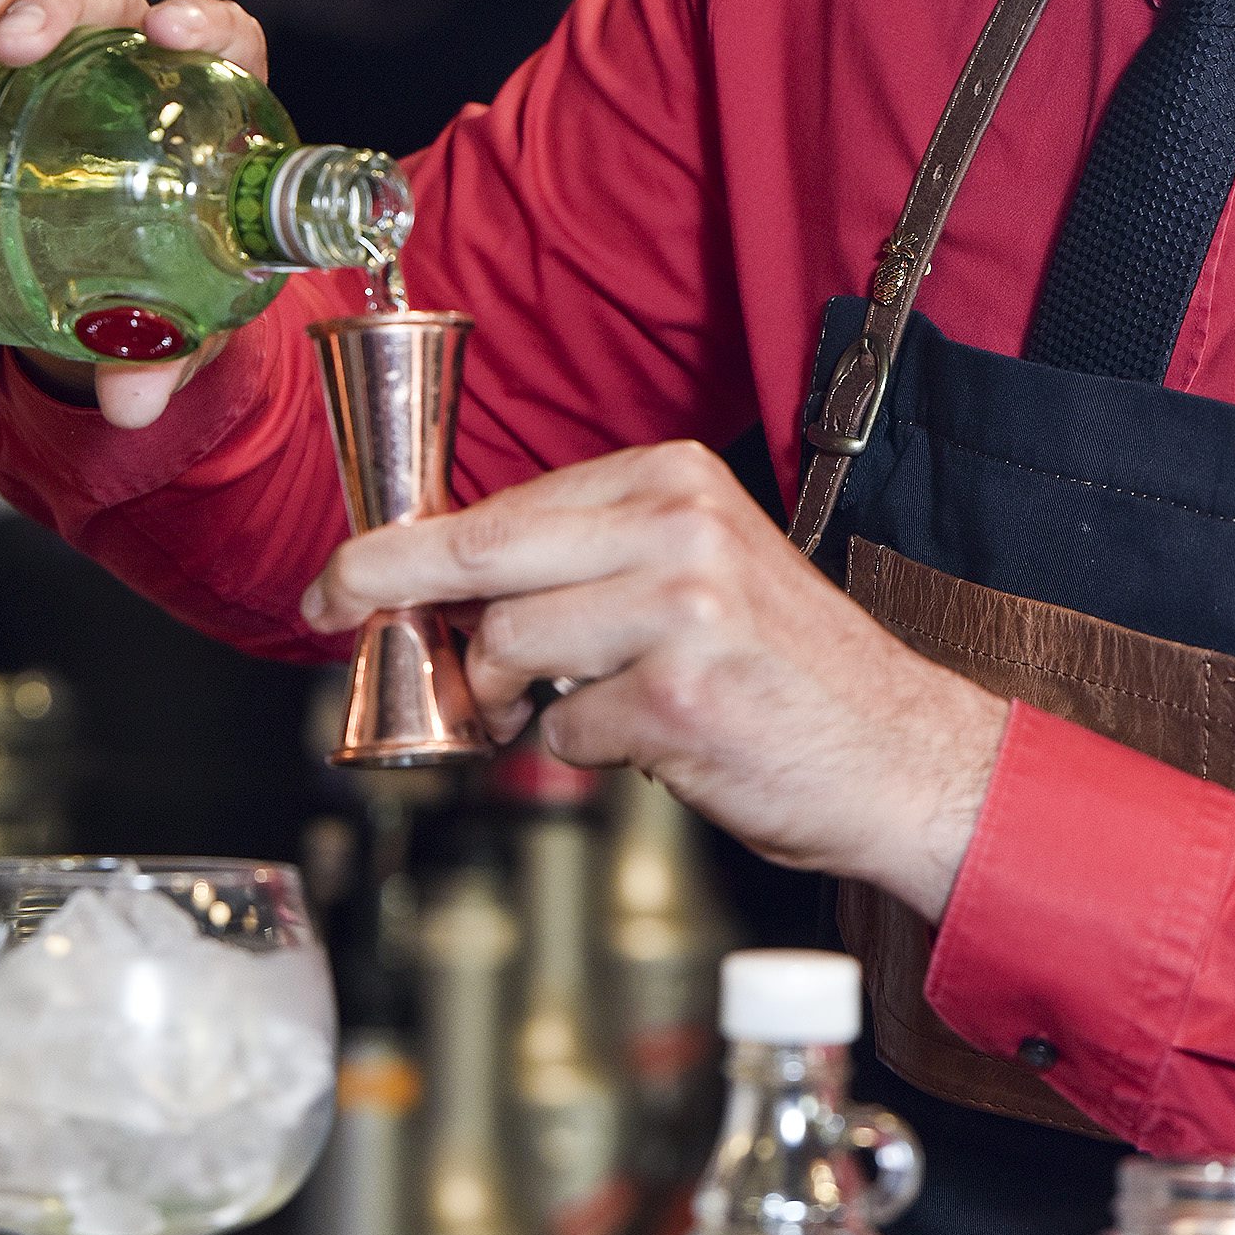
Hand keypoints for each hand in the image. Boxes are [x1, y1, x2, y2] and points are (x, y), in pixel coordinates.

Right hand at [0, 0, 269, 429]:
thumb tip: (133, 406)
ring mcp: (50, 54)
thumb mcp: (166, 317)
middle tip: (8, 51)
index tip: (171, 31)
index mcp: (199, 104)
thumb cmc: (155, 276)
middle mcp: (125, 60)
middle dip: (48, 7)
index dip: (206, 19)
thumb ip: (157, 352)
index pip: (225, 35)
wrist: (88, 279)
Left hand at [300, 442, 1010, 920]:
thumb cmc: (789, 674)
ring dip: (512, 700)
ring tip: (577, 711)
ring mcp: (680, 607)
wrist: (903, 755)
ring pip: (510, 648)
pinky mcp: (678, 695)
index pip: (503, 506)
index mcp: (673, 479)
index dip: (406, 546)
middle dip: (386, 585)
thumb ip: (585, 565)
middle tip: (332, 609)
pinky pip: (564, 730)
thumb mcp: (694, 575)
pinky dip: (588, 750)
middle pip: (480, 552)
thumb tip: (450, 592)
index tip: (345, 573)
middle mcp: (677, 526)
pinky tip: (654, 740)